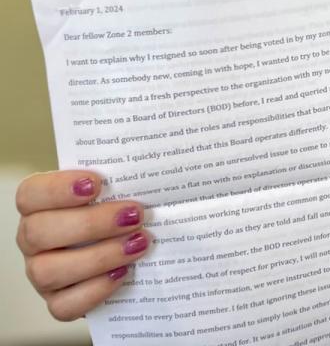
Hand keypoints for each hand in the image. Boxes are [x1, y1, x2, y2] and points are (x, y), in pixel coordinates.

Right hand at [15, 170, 150, 320]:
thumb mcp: (120, 186)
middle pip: (39, 232)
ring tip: (138, 244)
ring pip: (48, 271)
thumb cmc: (120, 206)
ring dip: (99, 257)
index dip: (58, 188)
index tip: (96, 183)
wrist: (126, 242)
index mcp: (40, 205)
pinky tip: (123, 273)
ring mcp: (41, 272)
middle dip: (91, 224)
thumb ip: (124, 177)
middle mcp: (33, 239)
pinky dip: (96, 290)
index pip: (30, 194)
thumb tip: (155, 167)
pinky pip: (64, 305)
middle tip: (134, 215)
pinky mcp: (57, 300)